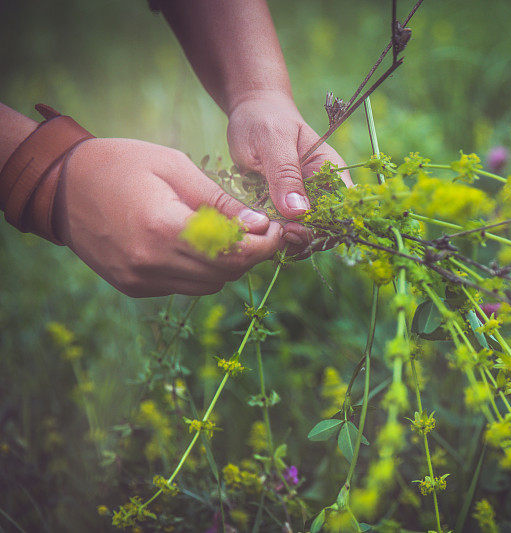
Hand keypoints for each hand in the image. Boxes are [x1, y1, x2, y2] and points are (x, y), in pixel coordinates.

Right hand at [54, 138, 284, 296]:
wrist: (60, 185)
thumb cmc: (122, 164)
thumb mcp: (176, 168)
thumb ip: (220, 201)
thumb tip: (260, 225)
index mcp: (164, 228)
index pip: (233, 254)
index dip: (264, 246)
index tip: (276, 230)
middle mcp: (151, 262)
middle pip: (225, 273)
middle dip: (251, 254)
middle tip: (258, 229)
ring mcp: (139, 280)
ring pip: (208, 286)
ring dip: (227, 264)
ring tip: (228, 235)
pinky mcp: (133, 287)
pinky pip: (183, 287)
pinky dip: (200, 270)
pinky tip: (196, 245)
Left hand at [226, 92, 352, 244]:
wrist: (250, 112)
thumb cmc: (265, 119)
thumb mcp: (273, 140)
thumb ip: (285, 174)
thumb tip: (299, 212)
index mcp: (331, 172)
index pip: (342, 209)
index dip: (325, 226)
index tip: (293, 228)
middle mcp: (322, 190)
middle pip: (325, 228)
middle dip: (304, 238)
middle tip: (277, 233)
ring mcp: (305, 201)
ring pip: (306, 234)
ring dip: (289, 241)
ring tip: (267, 232)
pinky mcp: (286, 208)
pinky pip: (288, 230)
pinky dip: (276, 236)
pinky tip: (262, 229)